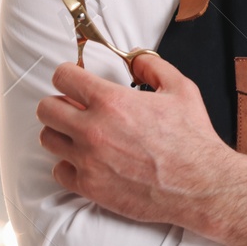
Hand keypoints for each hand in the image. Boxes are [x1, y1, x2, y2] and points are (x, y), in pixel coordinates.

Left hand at [37, 53, 245, 227]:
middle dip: (59, 103)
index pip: (63, 77)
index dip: (68, 74)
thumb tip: (134, 58)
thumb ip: (153, 65)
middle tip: (75, 107)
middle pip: (46, 108)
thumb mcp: (181, 89)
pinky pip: (59, 171)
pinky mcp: (89, 186)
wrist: (200, 184)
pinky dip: (69, 164)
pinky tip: (88, 160)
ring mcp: (88, 160)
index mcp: (112, 101)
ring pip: (48, 138)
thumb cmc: (192, 139)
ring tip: (80, 134)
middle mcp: (93, 129)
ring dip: (61, 133)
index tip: (74, 80)